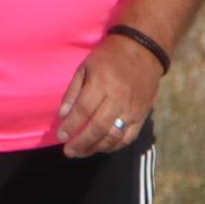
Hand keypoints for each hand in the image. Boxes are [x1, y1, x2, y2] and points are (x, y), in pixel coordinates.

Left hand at [55, 33, 164, 158]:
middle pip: (98, 127)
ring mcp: (132, 109)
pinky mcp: (142, 115)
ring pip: (113, 136)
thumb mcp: (85, 67)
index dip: (71, 126)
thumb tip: (63, 115)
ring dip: (95, 148)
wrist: (143, 51)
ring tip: (81, 153)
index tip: (60, 136)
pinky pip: (128, 137)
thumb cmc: (109, 57)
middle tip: (69, 151)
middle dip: (81, 143)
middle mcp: (118, 99)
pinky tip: (101, 148)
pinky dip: (114, 146)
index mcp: (102, 83)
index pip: (84, 110)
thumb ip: (73, 91)